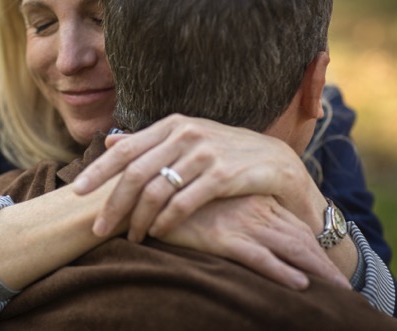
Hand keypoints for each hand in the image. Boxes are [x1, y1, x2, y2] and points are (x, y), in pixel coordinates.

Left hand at [73, 114, 321, 240]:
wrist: (275, 162)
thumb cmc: (223, 152)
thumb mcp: (185, 139)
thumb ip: (147, 142)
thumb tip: (109, 142)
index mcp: (171, 125)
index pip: (125, 150)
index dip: (98, 171)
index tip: (76, 192)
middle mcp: (184, 135)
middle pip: (135, 173)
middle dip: (113, 204)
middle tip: (98, 228)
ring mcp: (204, 154)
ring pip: (156, 191)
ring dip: (139, 220)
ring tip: (132, 238)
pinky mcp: (222, 175)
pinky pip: (183, 203)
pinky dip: (166, 221)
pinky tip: (158, 232)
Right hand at [158, 195, 350, 289]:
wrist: (144, 196)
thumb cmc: (172, 198)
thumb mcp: (203, 196)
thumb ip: (223, 203)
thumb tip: (231, 214)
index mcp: (249, 195)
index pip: (290, 220)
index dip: (313, 240)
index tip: (325, 260)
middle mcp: (250, 207)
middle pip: (298, 234)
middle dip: (322, 261)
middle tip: (341, 284)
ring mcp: (239, 222)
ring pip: (289, 246)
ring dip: (316, 270)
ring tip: (336, 290)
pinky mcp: (223, 238)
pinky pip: (261, 258)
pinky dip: (283, 273)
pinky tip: (300, 284)